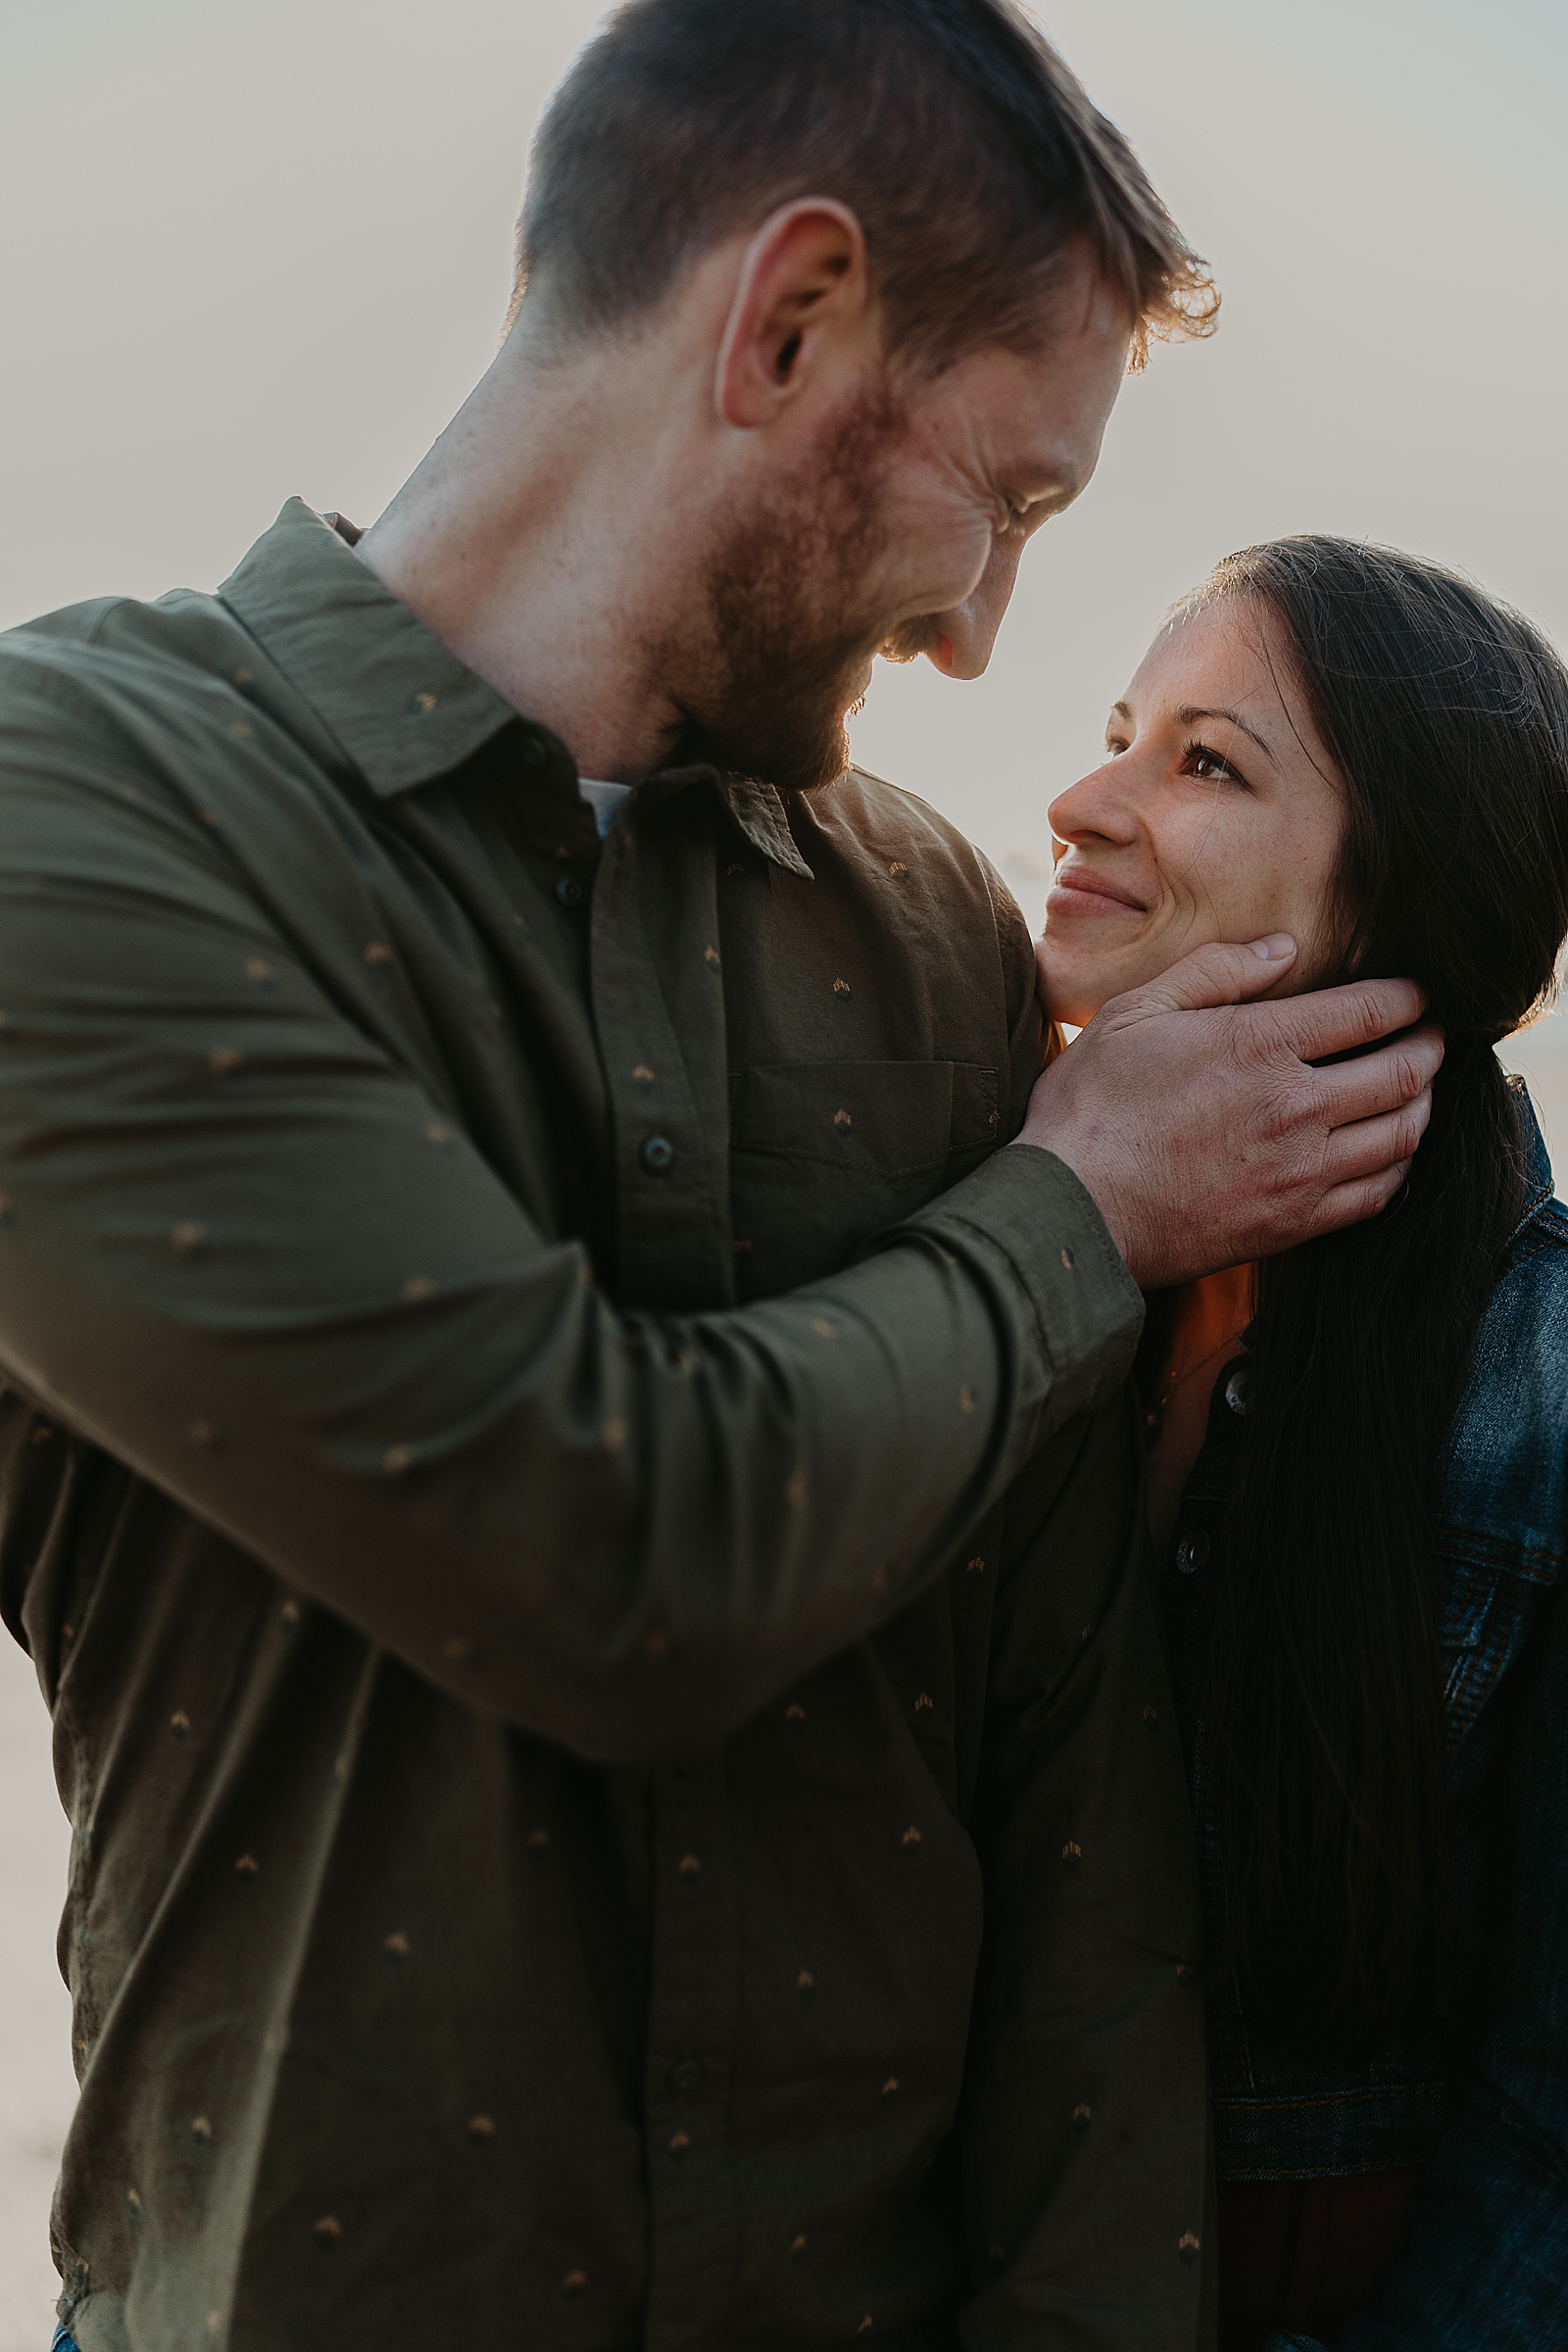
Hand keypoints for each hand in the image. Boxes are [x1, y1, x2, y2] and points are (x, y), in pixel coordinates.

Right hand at [1015, 935, 1442, 1288]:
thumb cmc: (1090, 1110)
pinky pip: (1377, 1193)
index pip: (1369, 1012)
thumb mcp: (1133, 1013)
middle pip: (1403, 1070)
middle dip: (1430, 1045)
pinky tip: (1391, 1151)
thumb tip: (1283, 949)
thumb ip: (1213, 971)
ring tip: (1419, 1087)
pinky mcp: (1293, 1224)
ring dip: (1423, 1104)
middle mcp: (1295, 1107)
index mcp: (1259, 1045)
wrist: (1072, 1214)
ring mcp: (1300, 1171)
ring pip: (1402, 1133)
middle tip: (1432, 1034)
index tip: (1417, 993)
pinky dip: (1400, 1166)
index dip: (1407, 998)